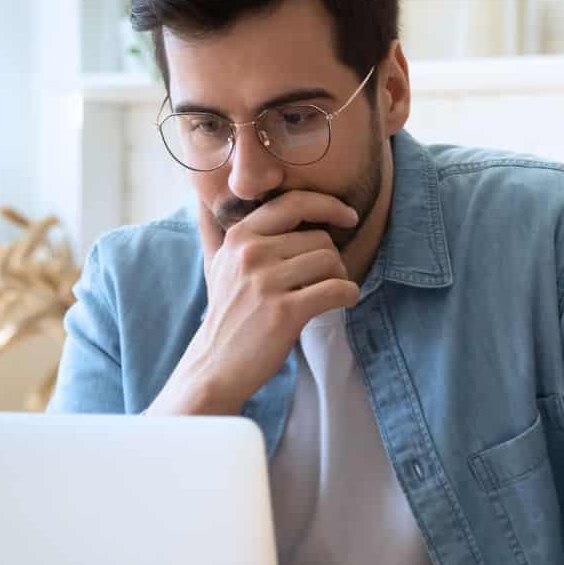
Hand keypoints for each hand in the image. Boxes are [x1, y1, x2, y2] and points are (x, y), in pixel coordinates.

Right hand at [146, 191, 360, 415]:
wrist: (215, 365)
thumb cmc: (227, 315)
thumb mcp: (220, 266)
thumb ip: (231, 234)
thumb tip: (218, 199)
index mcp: (239, 236)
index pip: (293, 203)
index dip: (328, 205)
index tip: (347, 216)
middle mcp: (250, 253)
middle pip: (319, 238)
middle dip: (331, 258)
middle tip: (325, 280)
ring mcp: (266, 282)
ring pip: (330, 260)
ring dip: (340, 277)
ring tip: (328, 293)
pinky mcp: (284, 312)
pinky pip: (336, 289)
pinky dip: (349, 294)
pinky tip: (344, 301)